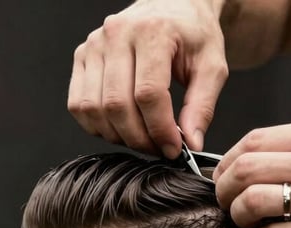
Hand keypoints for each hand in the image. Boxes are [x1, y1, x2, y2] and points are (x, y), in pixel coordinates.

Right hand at [68, 0, 227, 158]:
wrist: (173, 6)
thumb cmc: (192, 34)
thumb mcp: (212, 66)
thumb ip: (202, 106)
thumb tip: (191, 143)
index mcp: (152, 31)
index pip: (148, 94)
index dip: (160, 130)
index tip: (174, 149)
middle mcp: (117, 34)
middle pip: (117, 104)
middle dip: (139, 138)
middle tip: (158, 149)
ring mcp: (94, 44)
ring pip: (93, 108)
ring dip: (117, 135)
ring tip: (142, 139)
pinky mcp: (82, 56)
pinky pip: (78, 104)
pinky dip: (96, 126)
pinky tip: (120, 128)